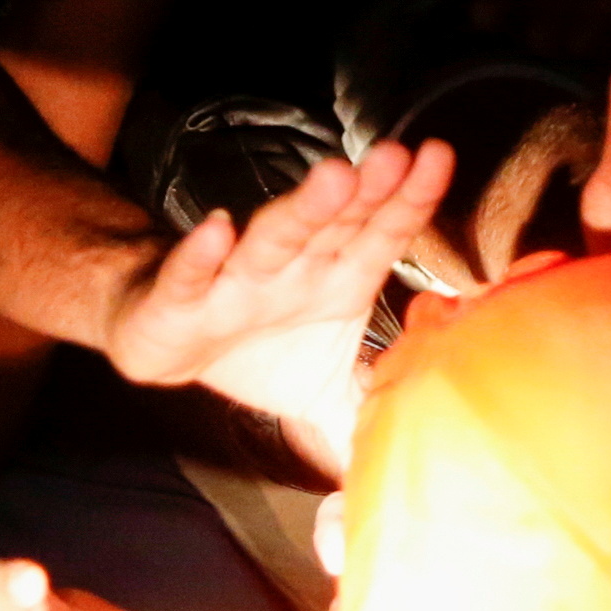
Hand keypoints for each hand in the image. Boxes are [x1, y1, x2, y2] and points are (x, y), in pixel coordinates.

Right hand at [101, 140, 453, 472]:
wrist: (171, 348)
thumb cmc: (264, 355)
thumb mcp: (331, 395)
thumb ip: (377, 415)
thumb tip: (429, 455)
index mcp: (337, 282)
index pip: (381, 236)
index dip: (411, 199)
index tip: (439, 157)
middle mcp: (294, 271)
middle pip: (335, 226)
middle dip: (366, 192)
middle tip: (396, 155)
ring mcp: (236, 282)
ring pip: (273, 240)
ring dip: (302, 209)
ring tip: (335, 176)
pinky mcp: (179, 302)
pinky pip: (189, 276)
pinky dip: (199, 255)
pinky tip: (216, 229)